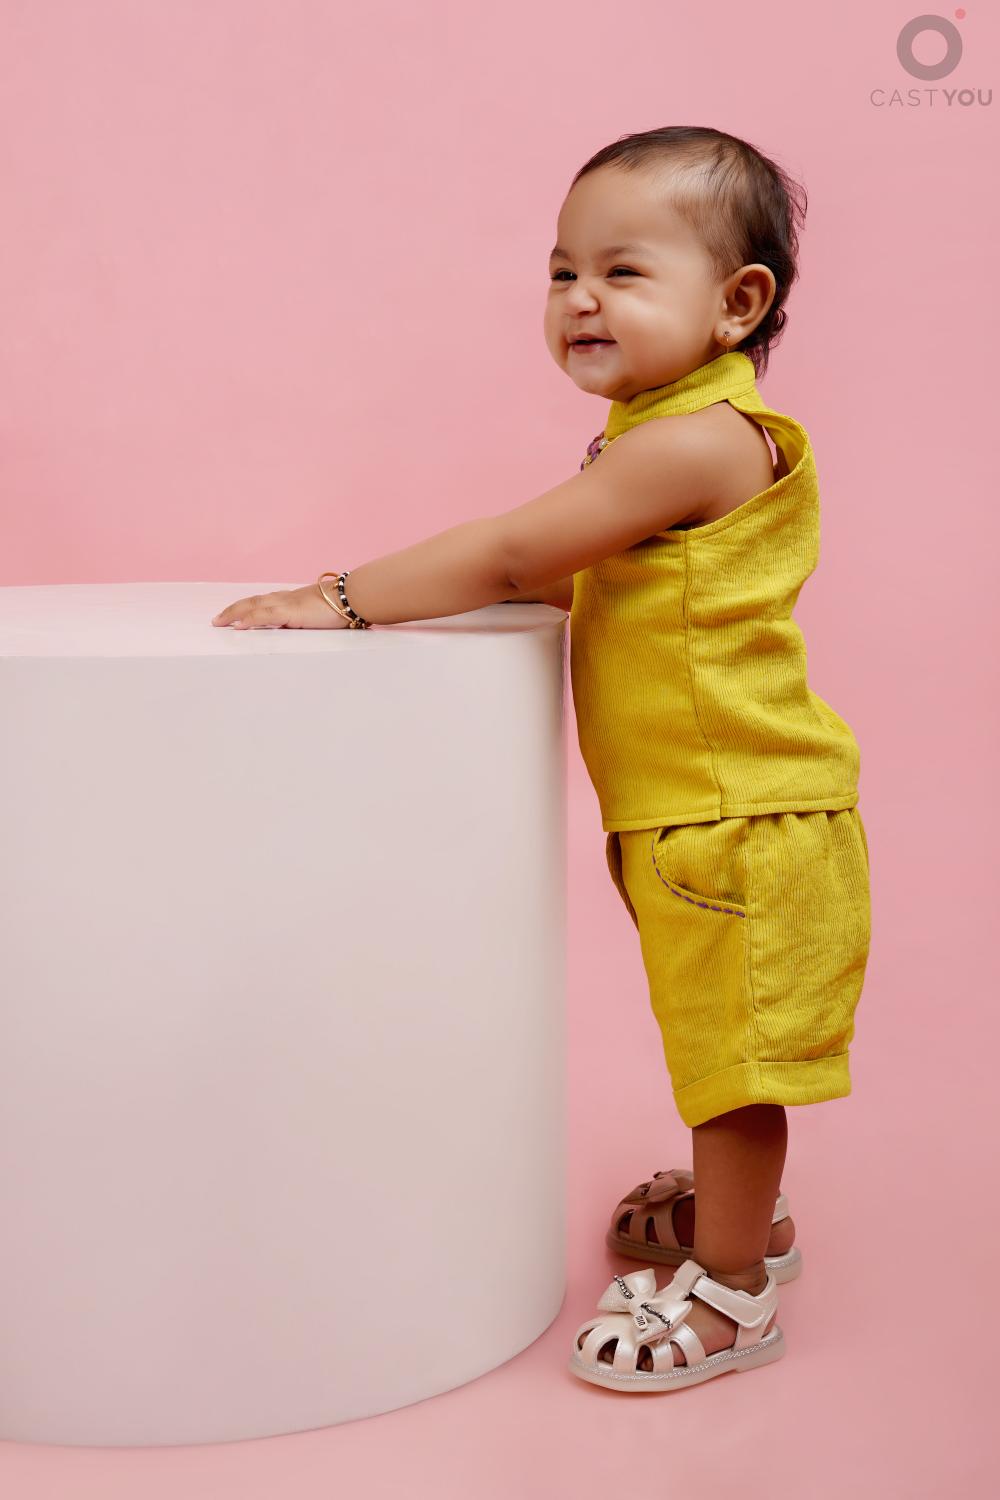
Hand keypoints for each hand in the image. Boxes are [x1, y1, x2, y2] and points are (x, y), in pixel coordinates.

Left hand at [211, 583, 349, 629]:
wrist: (355, 596)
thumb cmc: (346, 605)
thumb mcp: (324, 613)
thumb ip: (312, 617)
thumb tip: (311, 624)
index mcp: (294, 599)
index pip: (265, 601)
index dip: (248, 607)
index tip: (236, 614)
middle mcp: (287, 598)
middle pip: (253, 601)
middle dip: (234, 609)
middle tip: (218, 620)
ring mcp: (288, 603)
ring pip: (253, 606)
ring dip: (234, 613)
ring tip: (219, 622)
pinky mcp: (291, 612)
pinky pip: (264, 616)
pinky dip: (249, 620)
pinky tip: (238, 626)